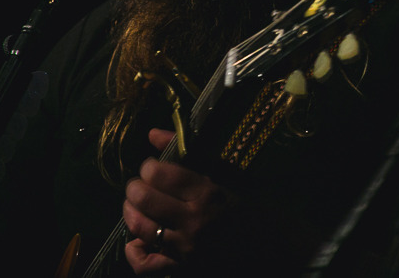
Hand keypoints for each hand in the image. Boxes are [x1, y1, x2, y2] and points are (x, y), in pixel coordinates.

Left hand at [122, 128, 234, 274]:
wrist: (268, 249)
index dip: (148, 167)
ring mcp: (186, 247)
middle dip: (135, 188)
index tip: (152, 168)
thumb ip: (187, 150)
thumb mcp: (225, 173)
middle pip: (144, 198)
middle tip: (139, 186)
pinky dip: (135, 252)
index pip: (159, 174)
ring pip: (140, 227)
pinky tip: (137, 241)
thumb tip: (152, 133)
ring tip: (135, 206)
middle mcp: (195, 220)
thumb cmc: (246, 207)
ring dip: (130, 212)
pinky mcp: (182, 268)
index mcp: (207, 191)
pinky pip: (145, 265)